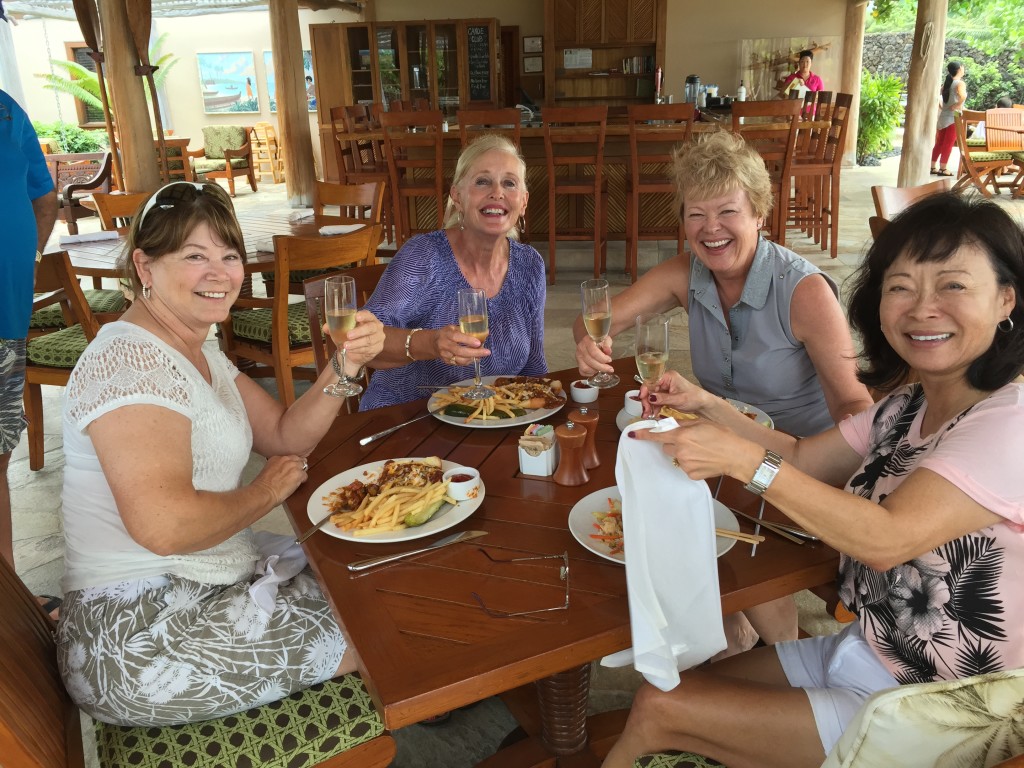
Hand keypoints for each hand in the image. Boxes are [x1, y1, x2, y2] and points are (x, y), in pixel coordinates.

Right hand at [250, 454, 308, 507]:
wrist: (264, 492)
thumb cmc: (262, 486)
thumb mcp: (267, 471)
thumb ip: (276, 468)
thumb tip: (281, 472)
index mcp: (276, 458)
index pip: (289, 457)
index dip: (290, 464)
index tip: (289, 469)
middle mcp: (286, 459)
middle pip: (298, 459)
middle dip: (297, 466)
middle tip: (295, 474)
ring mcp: (293, 466)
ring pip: (303, 466)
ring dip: (301, 472)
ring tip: (297, 479)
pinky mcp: (299, 474)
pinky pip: (305, 475)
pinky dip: (302, 480)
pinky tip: (297, 484)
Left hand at [339, 310, 383, 370]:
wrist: (355, 352)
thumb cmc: (350, 337)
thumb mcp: (342, 330)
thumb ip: (333, 327)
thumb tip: (325, 327)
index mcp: (369, 318)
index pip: (368, 315)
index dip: (364, 316)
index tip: (356, 317)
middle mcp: (376, 327)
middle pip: (370, 328)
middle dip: (359, 331)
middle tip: (348, 335)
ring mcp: (378, 338)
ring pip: (368, 340)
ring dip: (356, 343)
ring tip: (346, 346)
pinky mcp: (378, 348)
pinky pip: (368, 349)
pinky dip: (358, 350)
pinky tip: (351, 351)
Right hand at [433, 325, 490, 366]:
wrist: (432, 343)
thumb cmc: (446, 334)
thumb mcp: (453, 328)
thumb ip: (466, 330)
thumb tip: (485, 332)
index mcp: (447, 334)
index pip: (456, 337)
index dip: (468, 340)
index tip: (478, 342)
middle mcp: (445, 345)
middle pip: (459, 351)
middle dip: (474, 352)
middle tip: (486, 352)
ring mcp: (446, 355)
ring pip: (460, 359)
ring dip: (473, 358)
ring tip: (483, 354)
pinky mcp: (447, 362)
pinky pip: (460, 363)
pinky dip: (469, 361)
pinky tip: (476, 358)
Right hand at [575, 334, 613, 377]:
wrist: (589, 341)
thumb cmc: (598, 340)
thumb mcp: (605, 339)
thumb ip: (607, 345)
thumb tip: (608, 351)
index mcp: (587, 341)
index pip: (593, 352)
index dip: (602, 358)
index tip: (610, 360)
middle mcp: (581, 349)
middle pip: (590, 361)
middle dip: (602, 367)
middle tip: (610, 369)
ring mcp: (578, 357)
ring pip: (585, 368)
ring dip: (596, 370)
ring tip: (602, 369)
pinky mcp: (578, 363)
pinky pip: (582, 372)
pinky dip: (590, 373)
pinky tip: (596, 371)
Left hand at [628, 419, 756, 480]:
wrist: (736, 455)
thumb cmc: (722, 436)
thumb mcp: (701, 423)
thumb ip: (683, 424)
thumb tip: (670, 425)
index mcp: (681, 435)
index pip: (656, 435)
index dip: (643, 434)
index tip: (631, 434)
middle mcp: (680, 450)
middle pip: (666, 446)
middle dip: (674, 442)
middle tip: (690, 441)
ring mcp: (684, 463)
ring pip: (676, 456)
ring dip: (683, 453)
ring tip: (701, 451)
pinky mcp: (690, 474)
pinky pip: (684, 466)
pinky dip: (691, 463)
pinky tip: (703, 460)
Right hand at [640, 370, 712, 418]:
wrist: (702, 404)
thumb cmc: (695, 397)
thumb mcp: (678, 399)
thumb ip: (663, 398)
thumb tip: (650, 397)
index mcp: (668, 377)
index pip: (651, 381)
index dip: (645, 390)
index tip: (642, 398)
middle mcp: (665, 381)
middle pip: (650, 389)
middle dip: (646, 401)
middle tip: (646, 411)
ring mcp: (665, 389)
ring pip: (651, 396)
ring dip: (649, 406)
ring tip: (648, 415)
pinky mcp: (666, 396)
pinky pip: (656, 401)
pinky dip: (654, 408)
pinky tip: (653, 414)